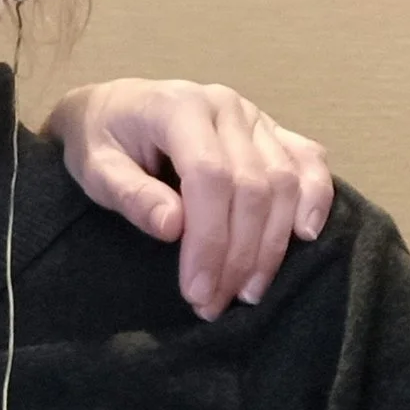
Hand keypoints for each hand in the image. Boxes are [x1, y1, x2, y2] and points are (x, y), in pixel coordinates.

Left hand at [47, 79, 332, 320]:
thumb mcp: (94, 168)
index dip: (209, 239)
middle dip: (238, 255)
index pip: (209, 177)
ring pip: (284, 181)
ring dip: (272, 244)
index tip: (196, 290)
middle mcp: (225, 106)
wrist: (112, 109)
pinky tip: (304, 236)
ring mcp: (254, 116)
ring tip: (247, 291)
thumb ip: (129, 195)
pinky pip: (308, 160)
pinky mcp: (271, 130)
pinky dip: (315, 197)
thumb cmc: (100, 141)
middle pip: (253, 186)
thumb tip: (171, 227)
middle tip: (214, 303)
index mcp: (179, 107)